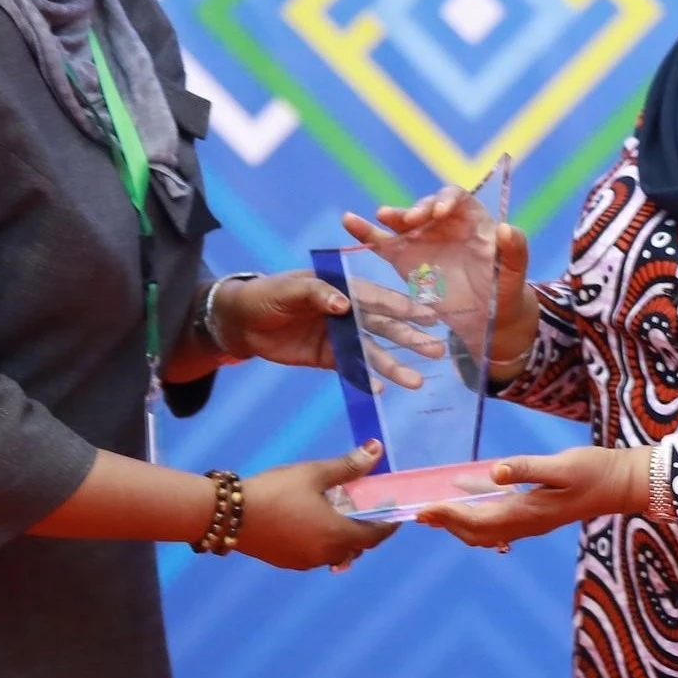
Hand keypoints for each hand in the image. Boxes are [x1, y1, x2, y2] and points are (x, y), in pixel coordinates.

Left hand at [213, 271, 439, 385]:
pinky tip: (381, 389)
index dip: (402, 306)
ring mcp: (340, 337)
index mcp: (343, 288)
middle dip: (410, 338)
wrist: (240, 321)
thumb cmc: (266, 295)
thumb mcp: (289, 288)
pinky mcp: (329, 358)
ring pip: (373, 352)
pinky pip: (352, 370)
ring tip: (417, 381)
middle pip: (384, 327)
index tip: (428, 315)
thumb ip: (317, 293)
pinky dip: (366, 379)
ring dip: (394, 365)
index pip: (377, 297)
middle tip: (437, 350)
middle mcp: (348, 312)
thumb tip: (343, 304)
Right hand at [233, 443, 400, 570]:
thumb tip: (376, 449)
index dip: (388, 526)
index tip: (395, 516)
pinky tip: (312, 525)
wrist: (228, 514)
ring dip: (343, 538)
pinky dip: (322, 543)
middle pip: (357, 547)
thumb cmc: (275, 491)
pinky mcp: (286, 562)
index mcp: (337, 535)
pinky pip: (315, 556)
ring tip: (339, 516)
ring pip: (336, 554)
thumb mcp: (314, 473)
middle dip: (366, 532)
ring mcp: (304, 562)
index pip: (375, 536)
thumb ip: (348, 466)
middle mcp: (325, 554)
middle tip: (367, 511)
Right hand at [342, 188, 538, 375]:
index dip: (447, 200)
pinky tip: (349, 221)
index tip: (441, 213)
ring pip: (403, 221)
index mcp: (472, 223)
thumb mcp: (514, 275)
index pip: (457, 199)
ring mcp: (422, 241)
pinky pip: (383, 242)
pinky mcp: (404, 259)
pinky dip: (365, 231)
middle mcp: (444, 226)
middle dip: (419, 209)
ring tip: (384, 217)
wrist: (487, 319)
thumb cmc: (504, 292)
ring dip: (393, 216)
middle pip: (427, 206)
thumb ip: (516, 251)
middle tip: (412, 221)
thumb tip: (507, 228)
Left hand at [416, 446, 652, 549]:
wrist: (622, 483)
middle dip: (447, 523)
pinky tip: (469, 491)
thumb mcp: (563, 466)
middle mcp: (526, 523)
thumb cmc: (595, 471)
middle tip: (419, 514)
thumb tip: (495, 472)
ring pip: (486, 529)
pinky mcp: (537, 512)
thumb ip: (528, 468)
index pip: (477, 519)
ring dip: (459, 521)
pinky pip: (499, 518)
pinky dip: (478, 510)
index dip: (448, 515)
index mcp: (528, 513)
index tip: (423, 510)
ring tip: (434, 511)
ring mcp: (532, 520)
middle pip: (476, 532)